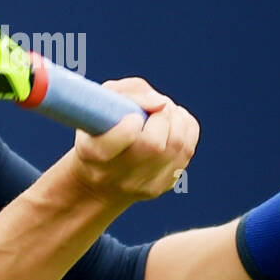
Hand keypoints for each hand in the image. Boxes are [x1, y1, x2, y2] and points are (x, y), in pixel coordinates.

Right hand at [65, 77, 199, 208]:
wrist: (97, 183)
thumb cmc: (97, 131)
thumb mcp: (97, 106)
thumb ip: (126, 93)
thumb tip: (161, 102)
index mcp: (92, 153)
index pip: (124, 137)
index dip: (135, 121)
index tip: (134, 116)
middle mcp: (115, 175)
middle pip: (154, 144)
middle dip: (162, 116)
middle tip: (156, 107)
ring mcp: (141, 185)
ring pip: (177, 146)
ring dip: (177, 119)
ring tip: (165, 112)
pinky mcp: (161, 187)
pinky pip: (187, 150)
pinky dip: (186, 129)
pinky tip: (173, 124)